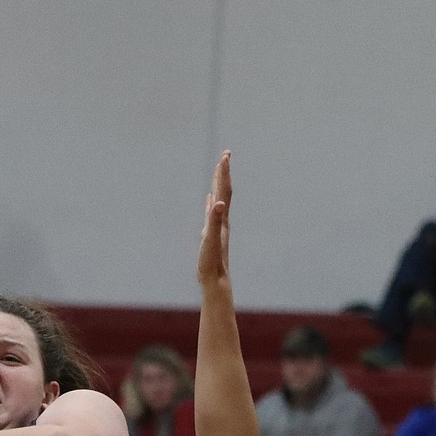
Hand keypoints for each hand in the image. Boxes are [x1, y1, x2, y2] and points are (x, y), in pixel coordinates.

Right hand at [197, 151, 231, 286]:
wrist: (215, 281)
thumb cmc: (211, 262)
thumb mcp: (210, 240)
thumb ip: (214, 221)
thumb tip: (219, 202)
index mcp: (222, 219)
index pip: (224, 191)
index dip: (223, 173)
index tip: (224, 155)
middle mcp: (222, 220)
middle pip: (224, 191)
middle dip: (223, 173)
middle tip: (225, 154)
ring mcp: (217, 226)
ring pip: (219, 200)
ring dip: (218, 184)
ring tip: (218, 171)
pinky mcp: (211, 234)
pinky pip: (212, 213)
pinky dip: (211, 203)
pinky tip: (210, 201)